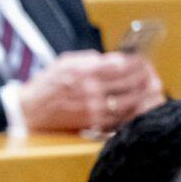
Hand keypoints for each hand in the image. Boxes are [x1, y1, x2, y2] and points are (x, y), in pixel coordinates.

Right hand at [14, 51, 159, 134]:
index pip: (122, 65)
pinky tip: (137, 105)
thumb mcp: (66, 62)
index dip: (137, 62)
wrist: (30, 110)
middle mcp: (92, 89)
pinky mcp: (93, 122)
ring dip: (143, 94)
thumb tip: (114, 59)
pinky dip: (133, 110)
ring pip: (130, 101)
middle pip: (130, 82)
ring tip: (150, 89)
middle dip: (145, 77)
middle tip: (150, 74)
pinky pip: (120, 116)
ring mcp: (93, 108)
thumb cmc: (47, 84)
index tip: (142, 61)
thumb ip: (90, 59)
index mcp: (86, 71)